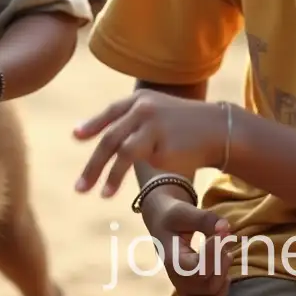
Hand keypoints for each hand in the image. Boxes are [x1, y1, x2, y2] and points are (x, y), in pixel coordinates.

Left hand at [72, 90, 226, 196]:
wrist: (219, 128)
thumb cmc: (185, 125)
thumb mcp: (159, 113)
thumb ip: (134, 121)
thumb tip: (107, 139)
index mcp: (141, 100)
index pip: (111, 113)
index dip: (92, 125)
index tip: (76, 136)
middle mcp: (143, 110)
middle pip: (110, 137)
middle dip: (93, 164)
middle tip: (79, 187)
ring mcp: (152, 126)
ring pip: (120, 151)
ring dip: (106, 175)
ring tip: (96, 194)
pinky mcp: (162, 145)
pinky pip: (140, 163)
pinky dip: (122, 176)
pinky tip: (115, 189)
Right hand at [146, 194, 234, 295]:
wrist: (162, 221)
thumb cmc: (172, 216)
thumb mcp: (184, 211)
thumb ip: (204, 219)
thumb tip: (225, 227)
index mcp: (171, 259)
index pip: (197, 267)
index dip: (214, 252)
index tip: (222, 231)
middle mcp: (176, 277)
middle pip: (206, 283)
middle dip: (221, 260)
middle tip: (224, 239)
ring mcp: (183, 286)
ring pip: (211, 294)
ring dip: (224, 274)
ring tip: (226, 254)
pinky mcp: (191, 290)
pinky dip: (221, 292)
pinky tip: (224, 273)